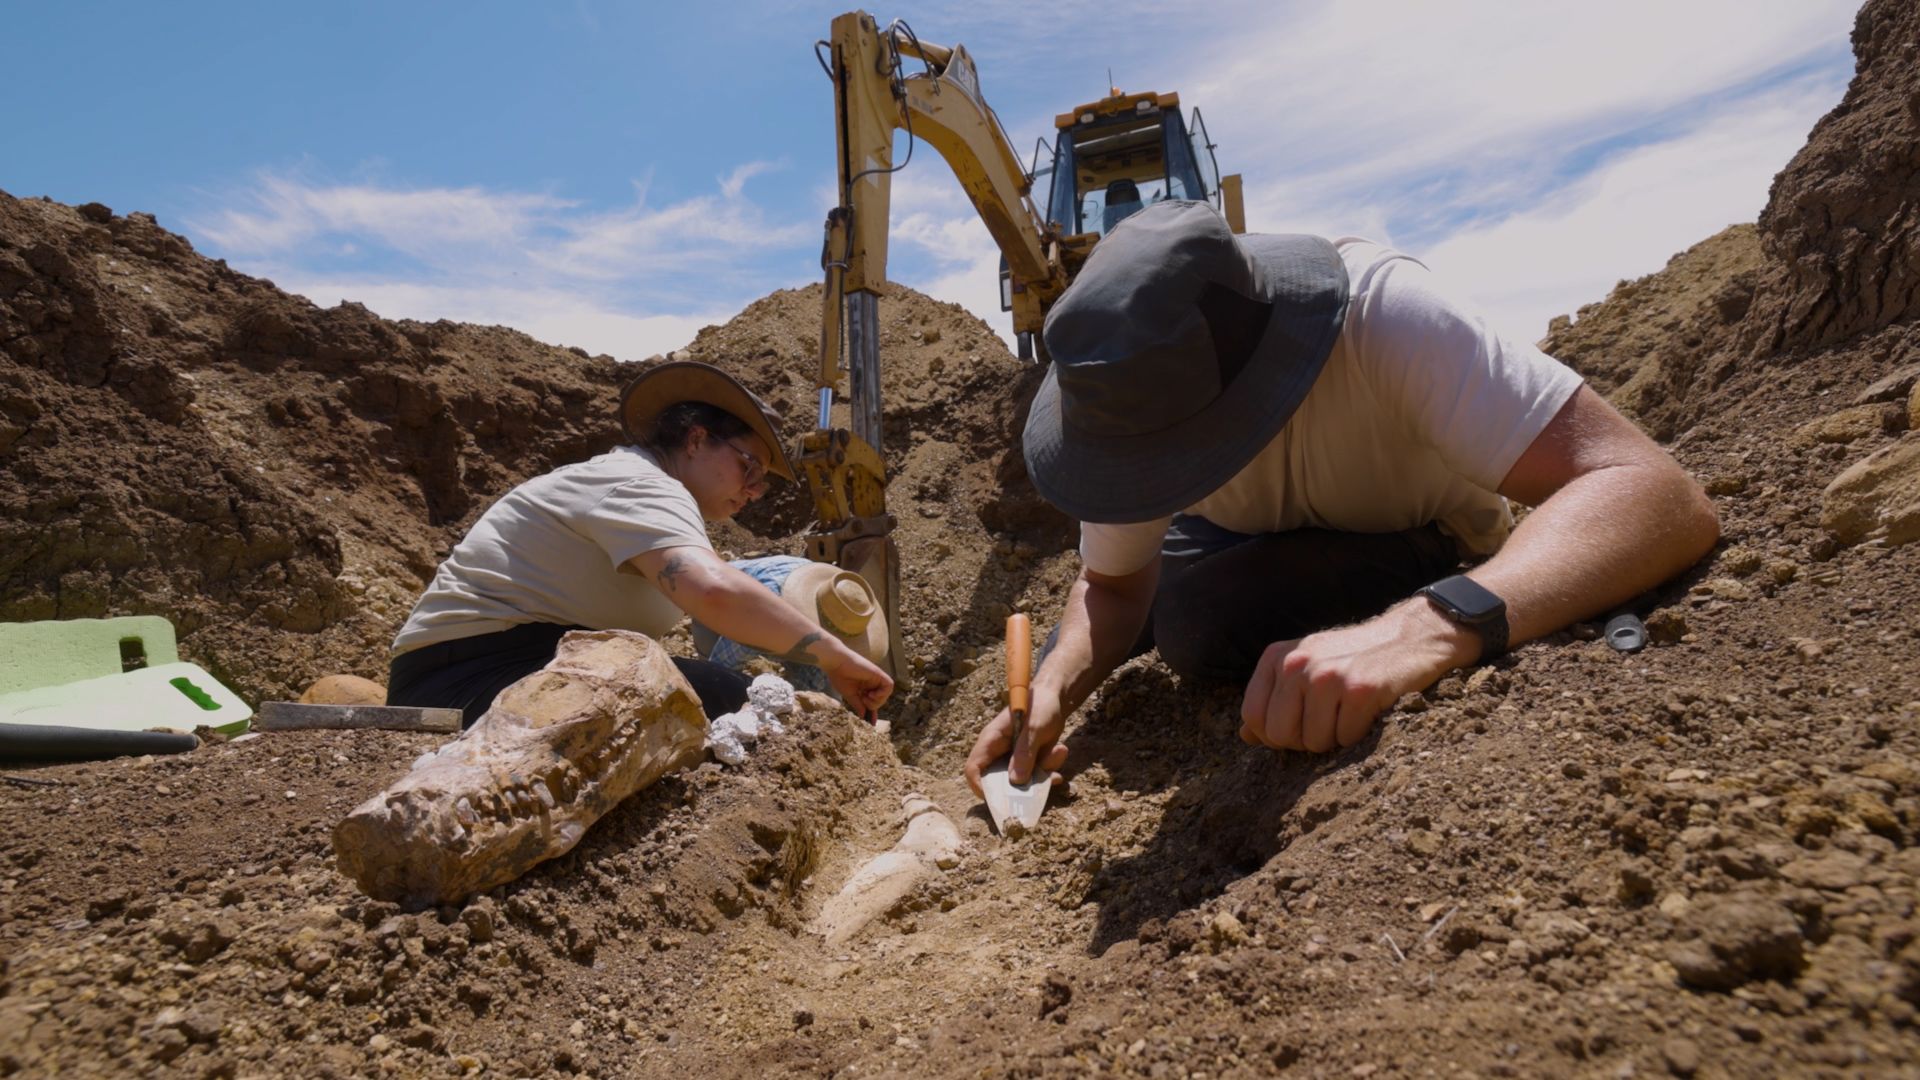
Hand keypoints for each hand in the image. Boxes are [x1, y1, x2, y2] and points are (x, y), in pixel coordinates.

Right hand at [819, 648, 893, 718]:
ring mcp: (876, 677)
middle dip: (874, 705)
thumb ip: (858, 705)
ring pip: (887, 693)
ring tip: (866, 696)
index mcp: (865, 687)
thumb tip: (863, 716)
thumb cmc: (839, 676)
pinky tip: (871, 693)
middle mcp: (872, 682)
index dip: (873, 712)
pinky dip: (883, 692)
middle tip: (863, 700)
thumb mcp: (850, 695)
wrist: (836, 663)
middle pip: (882, 698)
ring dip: (878, 699)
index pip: (873, 701)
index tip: (871, 723)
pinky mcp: (878, 673)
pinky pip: (889, 685)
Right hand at [964, 686, 1068, 797]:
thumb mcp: (1034, 727)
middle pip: (1001, 782)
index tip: (1000, 799)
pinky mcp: (1028, 762)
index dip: (980, 786)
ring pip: (1023, 782)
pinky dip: (1050, 770)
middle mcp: (999, 753)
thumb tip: (1016, 781)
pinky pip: (1036, 777)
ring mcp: (1014, 759)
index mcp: (991, 741)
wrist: (1055, 698)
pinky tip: (1060, 751)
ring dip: (1043, 774)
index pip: (973, 769)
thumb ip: (1024, 753)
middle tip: (1045, 778)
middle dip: (1025, 784)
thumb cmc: (1039, 705)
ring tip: (1058, 752)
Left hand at [1239, 600, 1477, 752]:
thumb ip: (1272, 699)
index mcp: (1277, 657)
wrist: (1409, 638)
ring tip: (1349, 711)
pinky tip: (1368, 711)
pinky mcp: (1361, 690)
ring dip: (1334, 738)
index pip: (1252, 716)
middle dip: (1305, 740)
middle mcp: (1298, 663)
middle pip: (1280, 735)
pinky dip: (1358, 735)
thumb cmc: (1352, 659)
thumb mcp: (1305, 669)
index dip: (1274, 734)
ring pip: (1314, 742)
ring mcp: (1329, 675)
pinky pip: (1345, 739)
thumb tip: (1245, 736)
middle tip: (1329, 720)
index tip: (1299, 726)